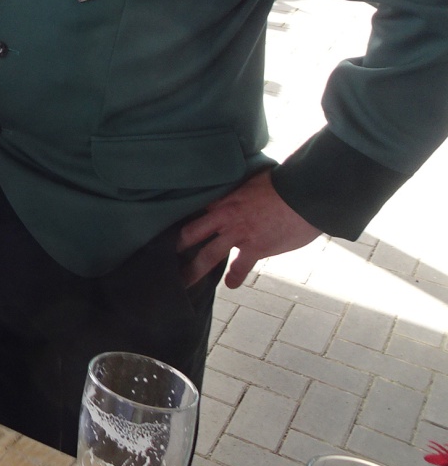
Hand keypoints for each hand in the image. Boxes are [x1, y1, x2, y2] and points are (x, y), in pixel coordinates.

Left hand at [177, 170, 320, 288]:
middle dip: (177, 248)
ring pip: (208, 255)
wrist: (302, 194)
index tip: (170, 230)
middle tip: (164, 259)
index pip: (194, 211)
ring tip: (183, 282)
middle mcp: (224, 218)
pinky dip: (235, 277)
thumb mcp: (251, 180)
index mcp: (222, 199)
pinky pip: (240, 267)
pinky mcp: (256, 248)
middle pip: (191, 234)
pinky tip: (231, 285)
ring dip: (194, 271)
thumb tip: (240, 187)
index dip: (182, 221)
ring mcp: (238, 235)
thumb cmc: (280, 183)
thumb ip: (240, 188)